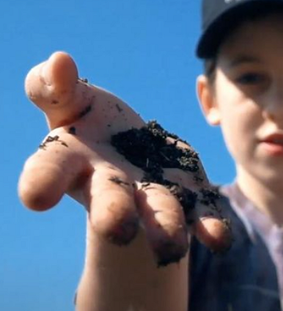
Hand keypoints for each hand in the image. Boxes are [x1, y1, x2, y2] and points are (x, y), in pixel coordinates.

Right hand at [19, 52, 229, 264]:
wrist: (132, 152)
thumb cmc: (90, 123)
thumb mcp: (71, 100)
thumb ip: (58, 87)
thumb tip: (59, 61)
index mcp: (72, 161)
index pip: (50, 170)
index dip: (41, 182)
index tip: (35, 197)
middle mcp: (111, 186)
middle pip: (110, 201)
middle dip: (114, 214)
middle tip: (117, 230)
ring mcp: (150, 195)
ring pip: (158, 211)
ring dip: (165, 228)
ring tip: (171, 249)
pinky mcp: (187, 196)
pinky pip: (200, 213)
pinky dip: (209, 226)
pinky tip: (220, 240)